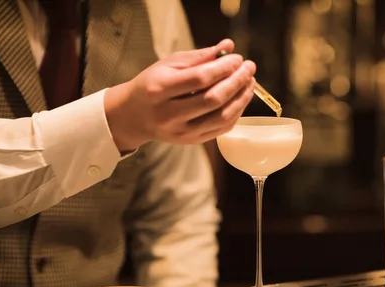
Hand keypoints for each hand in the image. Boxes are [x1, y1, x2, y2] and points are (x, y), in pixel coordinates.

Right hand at [104, 39, 255, 151]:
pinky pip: (221, 129)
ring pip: (221, 117)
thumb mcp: (168, 65)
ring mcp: (181, 132)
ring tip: (250, 82)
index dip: (223, 67)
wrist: (134, 116)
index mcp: (160, 90)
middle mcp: (169, 114)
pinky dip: (236, 113)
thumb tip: (228, 46)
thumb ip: (199, 56)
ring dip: (241, 99)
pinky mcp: (191, 141)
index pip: (199, 79)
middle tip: (249, 68)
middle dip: (237, 82)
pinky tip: (241, 99)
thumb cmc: (152, 85)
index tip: (237, 57)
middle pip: (213, 99)